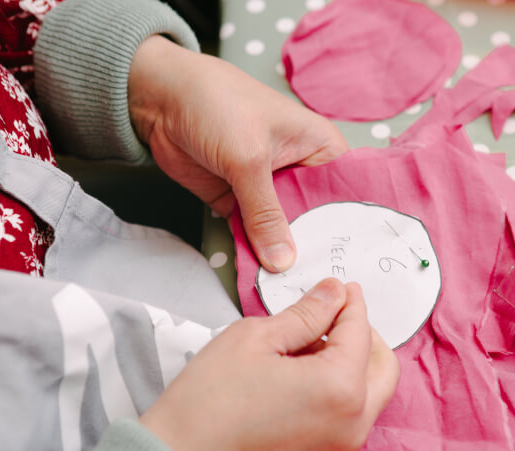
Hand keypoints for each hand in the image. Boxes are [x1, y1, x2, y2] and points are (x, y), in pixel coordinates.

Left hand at [128, 36, 348, 271]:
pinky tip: (263, 277)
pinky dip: (254, 252)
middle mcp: (299, 171)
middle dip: (314, 249)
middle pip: (315, 219)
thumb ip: (266, 214)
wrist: (161, 99)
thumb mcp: (249, 159)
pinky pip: (252, 234)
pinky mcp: (239, 202)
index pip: (346, 192)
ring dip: (282, 255)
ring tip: (294, 287)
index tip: (353, 261)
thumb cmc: (218, 104)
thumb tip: (283, 261)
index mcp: (319, 149)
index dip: (351, 226)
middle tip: (321, 285)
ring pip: (282, 232)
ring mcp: (268, 189)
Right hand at [139, 278, 399, 450]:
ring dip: (356, 363)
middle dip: (365, 335)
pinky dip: (344, 390)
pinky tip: (309, 374)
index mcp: (341, 387)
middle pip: (383, 367)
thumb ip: (306, 314)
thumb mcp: (256, 337)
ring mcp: (343, 448)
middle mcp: (354, 423)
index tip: (339, 286)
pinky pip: (352, 417)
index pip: (359, 332)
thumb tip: (335, 292)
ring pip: (372, 394)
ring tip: (315, 343)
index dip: (350, 303)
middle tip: (335, 314)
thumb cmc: (210, 398)